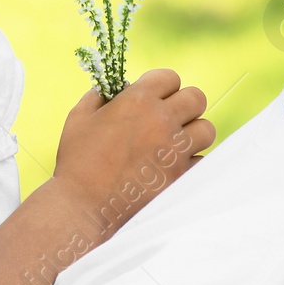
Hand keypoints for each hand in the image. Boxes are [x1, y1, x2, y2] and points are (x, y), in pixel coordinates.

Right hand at [48, 68, 214, 236]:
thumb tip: (113, 89)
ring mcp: (175, 150)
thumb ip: (98, 97)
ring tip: (175, 142)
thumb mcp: (79, 118)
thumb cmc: (77, 161)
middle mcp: (162, 121)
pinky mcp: (181, 177)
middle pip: (197, 98)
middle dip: (184, 104)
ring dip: (193, 133)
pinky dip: (191, 162)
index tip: (154, 97)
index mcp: (138, 100)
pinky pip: (202, 161)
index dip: (162, 85)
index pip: (170, 77)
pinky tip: (173, 166)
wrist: (83, 207)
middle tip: (170, 117)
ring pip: (206, 129)